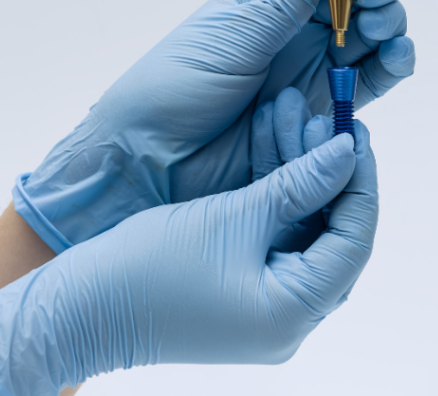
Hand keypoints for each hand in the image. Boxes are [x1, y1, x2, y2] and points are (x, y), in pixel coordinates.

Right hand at [0, 122, 378, 394]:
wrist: (77, 307)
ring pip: (306, 232)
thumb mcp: (234, 216)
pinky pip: (278, 240)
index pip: (354, 239)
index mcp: (295, 313)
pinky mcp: (247, 294)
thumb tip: (348, 152)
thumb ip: (299, 184)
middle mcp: (291, 319)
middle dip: (331, 174)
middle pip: (334, 235)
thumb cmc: (148, 267)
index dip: (360, 182)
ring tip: (299, 118)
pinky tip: (277, 148)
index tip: (356, 133)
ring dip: (302, 177)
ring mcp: (270, 310)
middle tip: (333, 121)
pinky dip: (278, 198)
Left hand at [14, 0, 413, 252]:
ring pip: (375, 33)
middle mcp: (300, 24)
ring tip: (379, 27)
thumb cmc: (176, 87)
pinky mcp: (328, 107)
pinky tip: (396, 56)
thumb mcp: (232, 34)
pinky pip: (374, 80)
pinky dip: (394, 64)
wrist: (156, 159)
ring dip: (390, 22)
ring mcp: (317, 65)